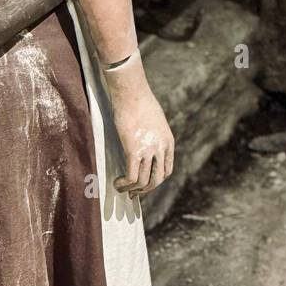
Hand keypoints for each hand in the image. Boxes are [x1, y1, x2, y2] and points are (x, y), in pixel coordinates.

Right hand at [107, 60, 174, 198]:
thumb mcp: (155, 119)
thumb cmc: (139, 100)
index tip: (146, 184)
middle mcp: (161, 148)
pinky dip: (124, 184)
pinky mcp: (134, 150)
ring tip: (122, 189)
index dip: (156, 181)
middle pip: (157, 179)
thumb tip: (145, 142)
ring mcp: (149, 150)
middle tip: (133, 193)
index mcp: (168, 141)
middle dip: (145, 190)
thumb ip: (154, 134)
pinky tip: (117, 183)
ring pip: (143, 181)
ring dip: (132, 189)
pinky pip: (131, 176)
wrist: (131, 92)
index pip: (167, 170)